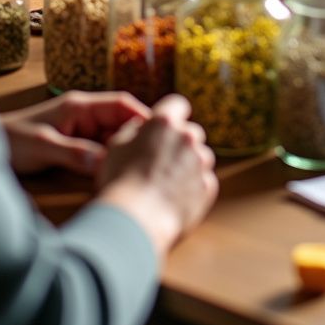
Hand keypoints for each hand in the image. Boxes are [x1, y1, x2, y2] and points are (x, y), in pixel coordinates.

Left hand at [2, 91, 150, 175]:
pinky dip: (112, 158)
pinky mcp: (75, 143)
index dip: (143, 116)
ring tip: (146, 166)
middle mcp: (84, 114)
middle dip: (140, 135)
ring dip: (126, 148)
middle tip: (159, 156)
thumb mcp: (43, 147)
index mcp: (79, 106)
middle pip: (122, 121)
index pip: (121, 104)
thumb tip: (105, 162)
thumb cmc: (11, 141)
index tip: (163, 133)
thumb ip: (74, 153)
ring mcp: (80, 129)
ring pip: (113, 136)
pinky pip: (101, 148)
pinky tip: (120, 172)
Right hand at [97, 95, 217, 258]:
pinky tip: (175, 198)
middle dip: (180, 142)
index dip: (171, 113)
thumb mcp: (116, 145)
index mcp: (165, 122)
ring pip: (201, 156)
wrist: (135, 220)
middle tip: (161, 161)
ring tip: (167, 183)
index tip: (165, 126)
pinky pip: (204, 181)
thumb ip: (133, 129)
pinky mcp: (207, 187)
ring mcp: (200, 162)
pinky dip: (194, 187)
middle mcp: (188, 137)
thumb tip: (143, 126)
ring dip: (189, 164)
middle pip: (191, 132)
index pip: (177, 104)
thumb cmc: (120, 181)